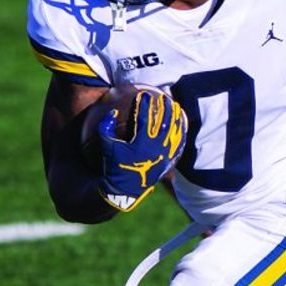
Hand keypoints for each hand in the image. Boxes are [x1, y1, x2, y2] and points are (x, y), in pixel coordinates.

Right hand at [96, 87, 187, 211]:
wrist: (125, 190)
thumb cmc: (113, 167)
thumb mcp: (106, 147)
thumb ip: (105, 128)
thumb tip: (112, 112)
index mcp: (140, 143)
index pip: (146, 119)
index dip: (145, 105)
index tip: (144, 94)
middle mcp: (155, 149)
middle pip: (164, 123)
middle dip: (164, 108)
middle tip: (163, 97)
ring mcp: (164, 156)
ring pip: (174, 132)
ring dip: (175, 117)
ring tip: (176, 106)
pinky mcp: (168, 162)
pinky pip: (178, 144)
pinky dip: (180, 133)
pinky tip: (181, 124)